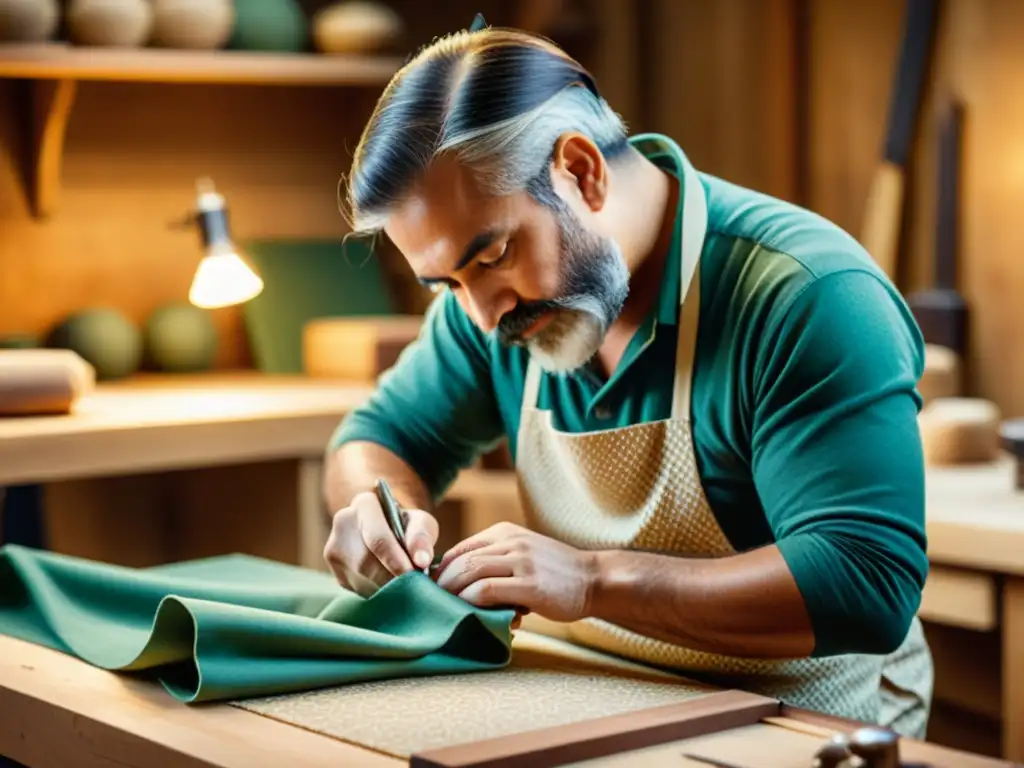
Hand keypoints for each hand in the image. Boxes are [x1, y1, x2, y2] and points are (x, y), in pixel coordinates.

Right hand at [323, 490, 438, 595]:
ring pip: (362, 579)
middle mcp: (343, 523)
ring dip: (386, 588)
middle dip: (392, 578)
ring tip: (406, 585)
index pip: (377, 538)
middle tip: (415, 586)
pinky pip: (359, 590)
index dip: (395, 560)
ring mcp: (334, 549)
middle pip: (366, 562)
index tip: (413, 575)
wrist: (386, 530)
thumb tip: (421, 561)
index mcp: (364, 505)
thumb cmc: (407, 525)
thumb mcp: (421, 522)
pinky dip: (378, 593)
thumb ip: (422, 537)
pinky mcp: (337, 573)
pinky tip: (390, 586)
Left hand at [433, 522, 597, 622]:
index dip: (442, 570)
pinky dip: (472, 601)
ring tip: (446, 610)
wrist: (593, 579)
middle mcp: (511, 541)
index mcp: (506, 532)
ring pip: (471, 572)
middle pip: (461, 560)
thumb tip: (461, 585)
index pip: (461, 548)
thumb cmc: (556, 573)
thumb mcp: (523, 554)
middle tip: (433, 603)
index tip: (435, 590)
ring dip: (453, 593)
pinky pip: (488, 589)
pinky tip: (469, 612)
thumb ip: (497, 562)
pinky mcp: (530, 584)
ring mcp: (522, 561)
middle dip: (441, 584)